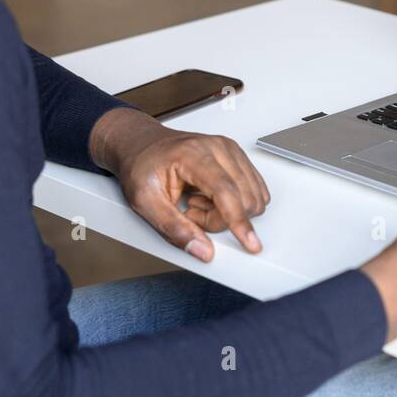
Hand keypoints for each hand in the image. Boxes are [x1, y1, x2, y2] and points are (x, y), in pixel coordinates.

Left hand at [90, 107, 268, 261]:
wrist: (142, 146)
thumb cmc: (142, 167)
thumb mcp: (144, 202)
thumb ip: (173, 229)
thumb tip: (202, 250)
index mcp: (192, 154)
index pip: (225, 190)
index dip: (239, 220)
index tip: (250, 243)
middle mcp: (217, 147)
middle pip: (242, 197)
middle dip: (219, 219)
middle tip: (190, 212)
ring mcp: (230, 149)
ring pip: (252, 196)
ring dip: (227, 211)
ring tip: (198, 202)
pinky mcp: (237, 156)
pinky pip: (254, 190)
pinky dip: (235, 203)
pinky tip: (210, 197)